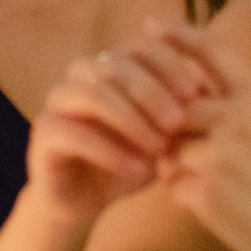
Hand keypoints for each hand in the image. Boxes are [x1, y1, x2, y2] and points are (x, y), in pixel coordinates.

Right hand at [24, 31, 212, 226]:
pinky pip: (75, 132)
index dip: (168, 64)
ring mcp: (58, 100)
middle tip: (178, 123)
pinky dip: (111, 151)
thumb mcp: (162, 136)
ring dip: (132, 120)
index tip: (196, 92)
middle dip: (152, 92)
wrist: (84, 203)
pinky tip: (136, 170)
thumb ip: (178, 111)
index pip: (139, 47)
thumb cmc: (129, 162)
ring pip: (94, 94)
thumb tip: (206, 88)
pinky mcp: (43, 132)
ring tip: (159, 148)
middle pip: (117, 65)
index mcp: (110, 65)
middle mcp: (81, 74)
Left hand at [153, 29, 250, 250]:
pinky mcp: (204, 193)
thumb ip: (243, 106)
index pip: (209, 51)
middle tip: (179, 137)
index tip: (151, 26)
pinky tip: (213, 204)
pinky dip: (184, 194)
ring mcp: (217, 156)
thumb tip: (193, 91)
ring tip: (212, 180)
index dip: (176, 35)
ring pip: (169, 147)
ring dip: (178, 162)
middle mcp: (235, 119)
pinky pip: (172, 184)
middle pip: (174, 102)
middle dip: (172, 121)